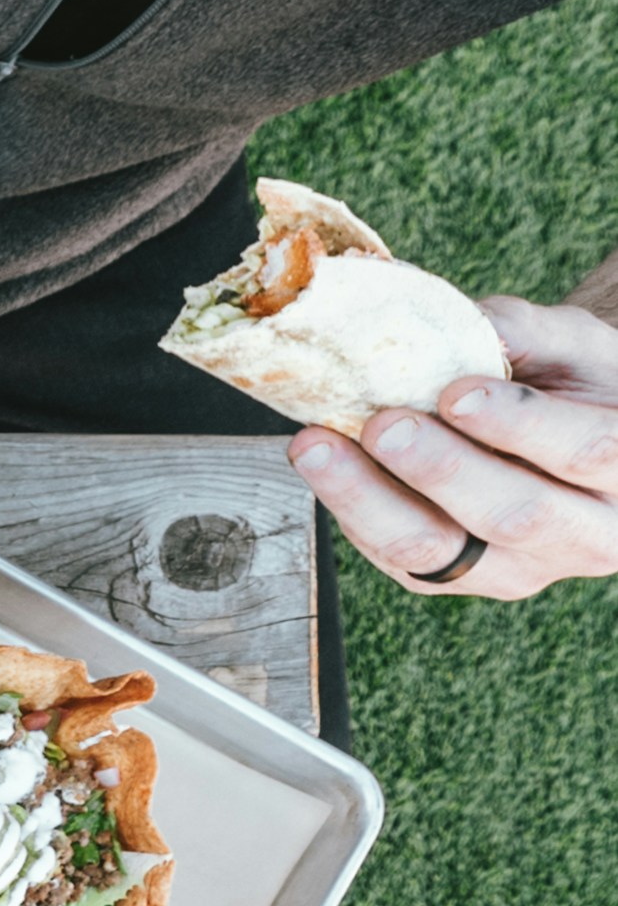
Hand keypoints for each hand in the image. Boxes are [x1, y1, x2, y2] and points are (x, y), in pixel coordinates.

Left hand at [290, 296, 617, 597]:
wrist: (567, 431)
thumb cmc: (579, 382)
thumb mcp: (577, 345)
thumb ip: (530, 333)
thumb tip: (468, 326)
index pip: (587, 450)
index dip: (521, 423)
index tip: (458, 391)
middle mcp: (587, 535)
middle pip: (513, 513)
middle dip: (441, 469)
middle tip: (383, 424)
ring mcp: (519, 568)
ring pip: (439, 551)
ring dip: (368, 499)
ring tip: (317, 446)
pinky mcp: (457, 579)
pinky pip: (398, 558)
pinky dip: (352, 510)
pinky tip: (321, 464)